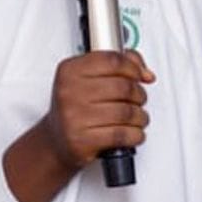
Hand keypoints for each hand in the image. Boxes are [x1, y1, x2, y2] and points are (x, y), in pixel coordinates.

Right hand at [43, 50, 154, 170]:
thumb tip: (144, 72)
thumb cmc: (75, 108)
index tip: (139, 75)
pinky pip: (121, 135)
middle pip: (123, 87)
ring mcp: (74, 117)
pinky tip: (132, 132)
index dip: (133, 67)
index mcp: (70, 71)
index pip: (112, 61)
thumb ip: (117, 65)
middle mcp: (69, 92)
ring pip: (126, 112)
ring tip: (138, 117)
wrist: (56, 141)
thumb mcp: (87, 78)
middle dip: (139, 94)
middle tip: (139, 99)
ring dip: (140, 116)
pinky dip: (135, 134)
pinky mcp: (82, 141)